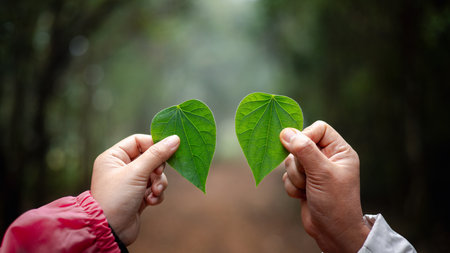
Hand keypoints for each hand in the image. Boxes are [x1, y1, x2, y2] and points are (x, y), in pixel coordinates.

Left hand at [90, 134, 179, 244]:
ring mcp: (130, 183)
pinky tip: (151, 201)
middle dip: (158, 169)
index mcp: (114, 157)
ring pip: (154, 174)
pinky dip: (156, 194)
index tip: (168, 151)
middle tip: (158, 174)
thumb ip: (157, 155)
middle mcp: (120, 167)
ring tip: (154, 192)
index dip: (154, 145)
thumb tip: (175, 138)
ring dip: (159, 183)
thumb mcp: (137, 173)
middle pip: (150, 158)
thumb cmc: (117, 198)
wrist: (110, 231)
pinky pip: (153, 188)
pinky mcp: (137, 196)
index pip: (139, 141)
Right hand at [280, 121, 369, 252]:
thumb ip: (304, 150)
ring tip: (307, 189)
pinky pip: (287, 175)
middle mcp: (327, 157)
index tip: (298, 148)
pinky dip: (292, 186)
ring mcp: (314, 170)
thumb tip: (286, 132)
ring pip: (291, 161)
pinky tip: (303, 195)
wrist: (332, 232)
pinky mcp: (304, 181)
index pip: (319, 128)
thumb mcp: (322, 173)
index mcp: (339, 150)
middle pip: (300, 144)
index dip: (306, 136)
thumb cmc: (335, 202)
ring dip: (295, 176)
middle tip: (309, 176)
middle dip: (299, 163)